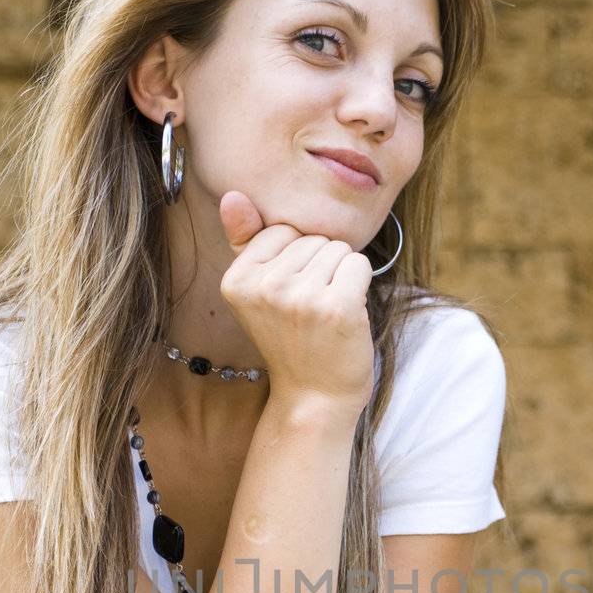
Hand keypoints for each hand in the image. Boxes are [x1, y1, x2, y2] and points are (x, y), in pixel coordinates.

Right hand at [218, 191, 375, 417]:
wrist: (314, 398)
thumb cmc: (292, 341)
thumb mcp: (258, 292)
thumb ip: (246, 242)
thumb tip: (232, 195)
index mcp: (236, 280)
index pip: (282, 231)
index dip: (296, 260)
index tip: (289, 299)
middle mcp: (264, 288)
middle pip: (312, 238)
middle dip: (321, 269)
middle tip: (310, 312)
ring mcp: (300, 298)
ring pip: (338, 249)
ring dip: (341, 278)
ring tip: (326, 314)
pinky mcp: (336, 307)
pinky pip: (358, 264)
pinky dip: (360, 286)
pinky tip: (346, 314)